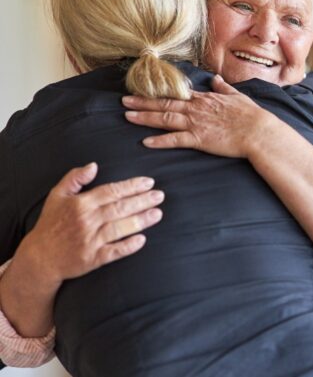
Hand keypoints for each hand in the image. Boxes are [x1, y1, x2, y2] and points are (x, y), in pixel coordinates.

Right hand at [14, 162, 163, 287]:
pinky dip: (127, 246)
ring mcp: (90, 241)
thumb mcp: (56, 196)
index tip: (149, 182)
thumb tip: (93, 165)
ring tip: (158, 214)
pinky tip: (142, 240)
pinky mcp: (92, 259)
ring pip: (119, 228)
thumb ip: (74, 178)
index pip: (111, 191)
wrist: (40, 257)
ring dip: (140, 221)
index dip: (131, 186)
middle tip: (160, 196)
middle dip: (142, 201)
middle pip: (119, 208)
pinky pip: (113, 252)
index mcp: (80, 204)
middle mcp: (86, 221)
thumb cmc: (51, 224)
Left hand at [122, 75, 278, 157]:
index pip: (177, 94)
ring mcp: (196, 123)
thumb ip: (224, 88)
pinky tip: (146, 142)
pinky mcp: (200, 139)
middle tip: (124, 101)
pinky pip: (175, 140)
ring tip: (128, 116)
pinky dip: (160, 141)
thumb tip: (216, 79)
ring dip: (145, 117)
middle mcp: (197, 109)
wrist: (259, 131)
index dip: (158, 93)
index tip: (144, 90)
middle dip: (143, 102)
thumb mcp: (237, 97)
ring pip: (165, 119)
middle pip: (165, 104)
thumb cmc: (251, 116)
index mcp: (205, 99)